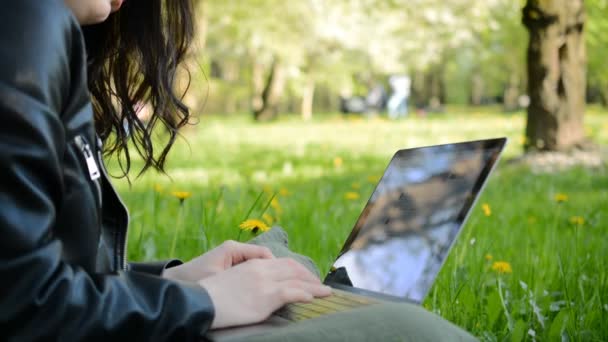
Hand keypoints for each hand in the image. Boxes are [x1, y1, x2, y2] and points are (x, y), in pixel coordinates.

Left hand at [162, 240, 273, 282]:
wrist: (176, 282)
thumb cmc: (195, 281)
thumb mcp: (219, 280)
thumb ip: (240, 279)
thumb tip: (264, 280)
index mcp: (232, 248)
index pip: (262, 253)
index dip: (274, 265)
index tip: (282, 279)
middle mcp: (234, 249)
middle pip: (262, 257)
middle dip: (274, 269)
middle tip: (285, 282)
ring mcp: (232, 256)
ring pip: (257, 263)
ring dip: (265, 273)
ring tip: (275, 286)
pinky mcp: (230, 264)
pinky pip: (249, 268)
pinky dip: (257, 276)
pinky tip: (261, 288)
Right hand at [199, 257, 331, 328]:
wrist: (200, 301)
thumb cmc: (212, 295)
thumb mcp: (233, 280)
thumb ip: (250, 280)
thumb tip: (262, 290)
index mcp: (253, 264)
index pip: (282, 263)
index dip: (297, 270)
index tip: (306, 278)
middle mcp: (261, 270)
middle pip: (293, 268)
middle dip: (309, 277)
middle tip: (320, 286)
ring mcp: (264, 283)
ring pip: (297, 280)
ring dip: (313, 286)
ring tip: (324, 292)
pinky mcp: (265, 297)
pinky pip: (292, 293)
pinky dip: (305, 294)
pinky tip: (313, 297)